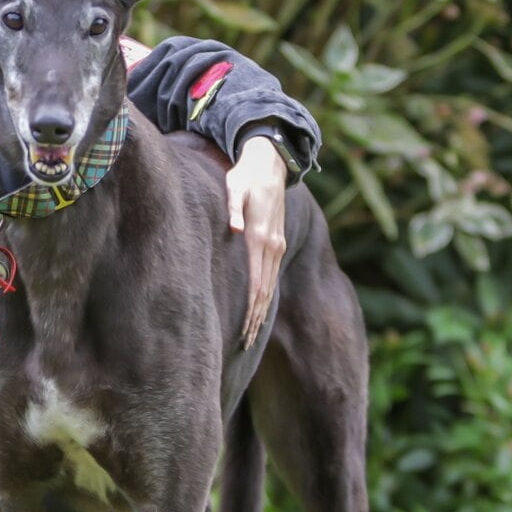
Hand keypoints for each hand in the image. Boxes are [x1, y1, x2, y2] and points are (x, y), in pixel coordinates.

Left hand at [226, 134, 289, 347]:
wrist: (270, 164)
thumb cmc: (244, 176)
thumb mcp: (234, 187)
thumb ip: (233, 208)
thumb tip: (235, 230)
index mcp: (259, 237)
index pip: (254, 282)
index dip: (248, 309)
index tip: (241, 331)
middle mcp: (272, 246)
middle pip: (263, 292)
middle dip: (254, 320)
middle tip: (242, 346)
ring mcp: (277, 246)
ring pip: (269, 288)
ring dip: (260, 313)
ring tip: (249, 338)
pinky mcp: (277, 243)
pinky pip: (271, 277)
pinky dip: (266, 298)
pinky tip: (259, 312)